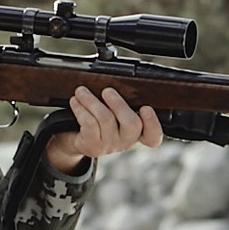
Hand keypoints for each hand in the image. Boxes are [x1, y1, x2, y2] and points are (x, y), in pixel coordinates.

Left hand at [47, 84, 164, 169]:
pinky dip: (80, 109)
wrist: (78, 139)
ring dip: (91, 101)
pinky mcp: (93, 146)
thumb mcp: (114, 113)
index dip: (153, 123)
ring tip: (81, 91)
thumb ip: (122, 102)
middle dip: (119, 104)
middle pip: (132, 124)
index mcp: (137, 132)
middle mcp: (126, 141)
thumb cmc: (99, 120)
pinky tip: (75, 102)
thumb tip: (116, 83)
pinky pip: (89, 124)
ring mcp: (110, 146)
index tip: (146, 108)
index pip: (153, 136)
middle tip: (107, 91)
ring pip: (105, 119)